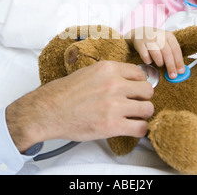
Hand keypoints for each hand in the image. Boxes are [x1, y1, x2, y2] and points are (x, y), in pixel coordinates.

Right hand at [5, 61, 154, 152]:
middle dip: (142, 98)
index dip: (138, 83)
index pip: (140, 73)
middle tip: (135, 104)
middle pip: (148, 90)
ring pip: (147, 109)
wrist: (48, 111)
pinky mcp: (113, 125)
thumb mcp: (89, 72)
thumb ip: (109, 74)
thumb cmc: (65, 93)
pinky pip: (141, 128)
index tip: (134, 90)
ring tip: (133, 117)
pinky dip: (139, 129)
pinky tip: (131, 127)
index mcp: (109, 68)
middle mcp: (115, 84)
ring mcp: (115, 105)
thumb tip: (127, 79)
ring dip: (142, 114)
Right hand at [127, 27, 184, 79]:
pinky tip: (150, 59)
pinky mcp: (140, 43)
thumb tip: (179, 69)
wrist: (140, 33)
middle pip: (167, 53)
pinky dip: (148, 60)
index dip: (179, 61)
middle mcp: (159, 36)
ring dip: (160, 62)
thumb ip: (173, 54)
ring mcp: (149, 39)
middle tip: (173, 75)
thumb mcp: (166, 43)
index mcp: (168, 36)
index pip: (176, 49)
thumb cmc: (156, 40)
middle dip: (171, 66)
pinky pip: (145, 56)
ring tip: (160, 64)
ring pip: (157, 54)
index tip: (181, 71)